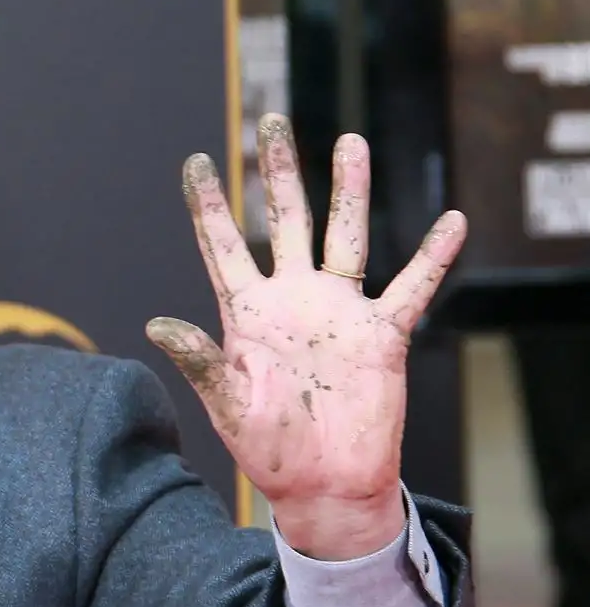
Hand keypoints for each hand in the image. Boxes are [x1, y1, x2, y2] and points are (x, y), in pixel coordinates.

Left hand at [146, 114, 466, 558]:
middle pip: (285, 221)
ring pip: (346, 235)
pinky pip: (413, 287)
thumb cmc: (266, 448)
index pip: (222, 244)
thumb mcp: (225, 402)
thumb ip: (198, 358)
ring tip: (349, 141)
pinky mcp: (380, 335)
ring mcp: (338, 313)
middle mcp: (292, 300)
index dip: (210, 204)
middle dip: (278, 172)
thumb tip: (156, 323)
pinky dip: (434, 257)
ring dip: (349, 190)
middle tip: (272, 121)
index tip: (197, 160)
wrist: (320, 485)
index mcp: (246, 313)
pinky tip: (451, 221)